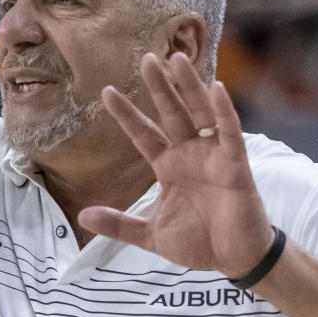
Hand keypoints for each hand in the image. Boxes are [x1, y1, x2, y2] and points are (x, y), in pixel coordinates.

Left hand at [77, 52, 274, 277]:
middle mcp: (189, 154)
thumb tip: (83, 216)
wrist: (235, 259)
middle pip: (171, 113)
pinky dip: (225, 111)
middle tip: (146, 57)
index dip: (126, 114)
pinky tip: (217, 87)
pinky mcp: (235, 164)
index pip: (143, 134)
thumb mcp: (151, 235)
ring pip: (199, 113)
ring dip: (189, 86)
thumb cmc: (198, 242)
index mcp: (168, 167)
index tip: (106, 91)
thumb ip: (120, 224)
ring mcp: (212, 156)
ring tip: (177, 58)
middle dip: (159, 87)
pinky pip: (230, 133)